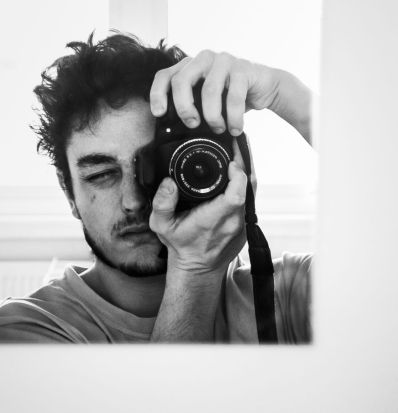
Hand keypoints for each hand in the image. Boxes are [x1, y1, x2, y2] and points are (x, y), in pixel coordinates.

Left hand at [149, 50, 311, 142]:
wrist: (264, 86)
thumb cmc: (230, 95)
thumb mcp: (206, 99)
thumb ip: (191, 105)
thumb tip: (173, 129)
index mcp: (189, 66)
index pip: (165, 76)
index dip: (158, 94)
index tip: (159, 114)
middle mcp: (203, 59)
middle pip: (182, 82)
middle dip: (184, 108)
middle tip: (192, 124)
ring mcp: (223, 60)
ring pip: (209, 90)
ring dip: (212, 117)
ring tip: (219, 129)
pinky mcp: (243, 68)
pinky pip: (233, 97)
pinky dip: (233, 118)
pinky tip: (235, 128)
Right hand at [149, 139, 247, 273]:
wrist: (197, 268)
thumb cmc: (180, 245)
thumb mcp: (161, 226)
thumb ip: (161, 204)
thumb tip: (168, 182)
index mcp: (213, 220)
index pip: (236, 195)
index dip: (237, 174)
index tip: (230, 161)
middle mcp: (232, 222)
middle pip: (248, 187)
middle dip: (244, 163)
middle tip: (235, 145)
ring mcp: (243, 224)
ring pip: (251, 191)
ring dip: (246, 170)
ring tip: (238, 151)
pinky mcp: (247, 224)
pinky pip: (249, 199)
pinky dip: (244, 182)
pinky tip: (237, 170)